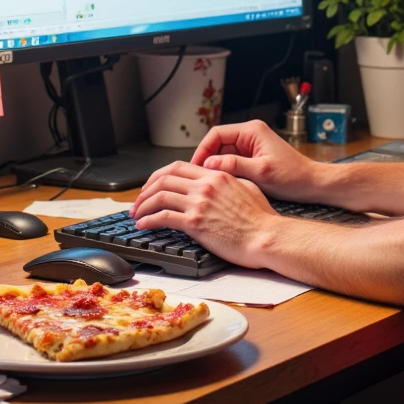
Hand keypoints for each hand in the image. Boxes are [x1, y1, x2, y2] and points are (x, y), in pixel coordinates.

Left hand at [129, 163, 276, 266]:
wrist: (267, 237)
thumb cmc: (262, 218)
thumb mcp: (246, 187)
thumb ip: (228, 180)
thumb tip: (217, 179)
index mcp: (216, 175)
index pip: (178, 167)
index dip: (159, 175)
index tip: (152, 186)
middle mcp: (205, 186)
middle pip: (164, 178)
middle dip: (145, 190)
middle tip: (138, 201)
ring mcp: (199, 203)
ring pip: (159, 196)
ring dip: (142, 205)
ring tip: (136, 214)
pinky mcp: (195, 223)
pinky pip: (163, 217)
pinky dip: (148, 220)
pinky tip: (143, 225)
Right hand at [188, 118, 327, 201]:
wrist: (313, 184)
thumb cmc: (293, 176)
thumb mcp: (261, 172)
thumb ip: (234, 166)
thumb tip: (209, 164)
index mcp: (252, 131)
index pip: (216, 134)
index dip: (202, 150)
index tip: (195, 167)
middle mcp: (251, 135)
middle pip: (218, 143)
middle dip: (207, 159)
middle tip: (198, 178)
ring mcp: (252, 146)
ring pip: (224, 153)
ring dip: (216, 167)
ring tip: (208, 183)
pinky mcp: (254, 157)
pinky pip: (233, 161)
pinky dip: (226, 171)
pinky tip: (222, 184)